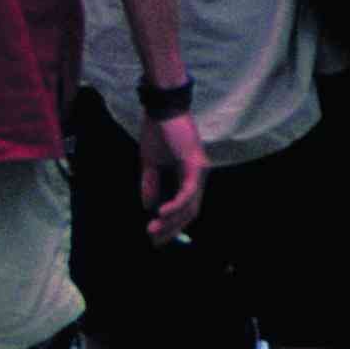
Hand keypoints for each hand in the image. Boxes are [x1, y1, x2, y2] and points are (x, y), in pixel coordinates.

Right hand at [139, 108, 207, 245]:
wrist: (161, 107)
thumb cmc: (157, 131)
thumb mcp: (149, 163)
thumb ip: (150, 184)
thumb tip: (148, 207)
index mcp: (188, 176)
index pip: (184, 207)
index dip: (170, 224)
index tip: (154, 237)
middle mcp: (199, 177)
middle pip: (190, 212)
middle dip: (171, 229)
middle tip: (154, 241)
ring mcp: (200, 171)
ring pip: (190, 206)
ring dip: (171, 221)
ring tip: (153, 230)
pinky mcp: (197, 165)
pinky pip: (188, 192)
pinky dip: (176, 205)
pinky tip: (161, 213)